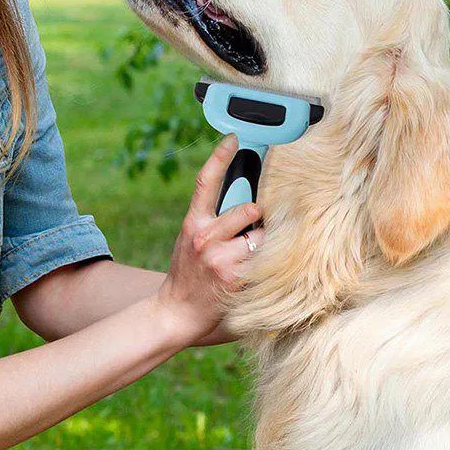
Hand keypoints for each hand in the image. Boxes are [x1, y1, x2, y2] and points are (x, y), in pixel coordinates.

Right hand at [154, 134, 264, 346]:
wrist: (178, 311)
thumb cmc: (189, 271)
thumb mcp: (191, 238)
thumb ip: (213, 218)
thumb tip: (245, 195)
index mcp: (193, 223)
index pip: (206, 182)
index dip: (220, 157)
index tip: (234, 138)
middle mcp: (206, 238)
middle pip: (248, 209)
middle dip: (259, 215)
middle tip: (260, 226)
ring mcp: (222, 259)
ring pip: (262, 235)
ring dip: (267, 241)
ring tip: (260, 251)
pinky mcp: (237, 279)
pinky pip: (265, 261)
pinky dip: (271, 263)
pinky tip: (268, 271)